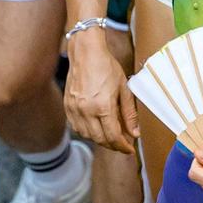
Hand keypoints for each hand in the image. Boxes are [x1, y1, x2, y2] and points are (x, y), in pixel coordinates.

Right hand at [64, 30, 138, 152]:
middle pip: (100, 139)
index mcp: (102, 106)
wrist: (86, 52)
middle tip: (123, 144)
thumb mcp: (123, 88)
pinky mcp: (67, 106)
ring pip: (87, 136)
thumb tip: (135, 133)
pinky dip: (87, 132)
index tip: (130, 149)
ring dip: (100, 140)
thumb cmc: (107, 66)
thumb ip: (129, 113)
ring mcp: (75, 109)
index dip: (123, 146)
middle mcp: (86, 110)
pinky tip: (96, 128)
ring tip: (111, 136)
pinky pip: (76, 127)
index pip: (113, 136)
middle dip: (113, 145)